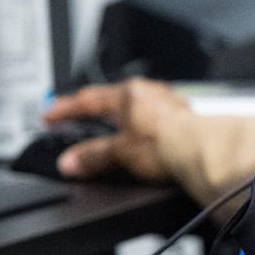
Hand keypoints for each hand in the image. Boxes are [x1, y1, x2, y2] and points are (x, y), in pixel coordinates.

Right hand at [44, 77, 188, 181]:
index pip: (88, 99)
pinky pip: (151, 116)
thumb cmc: (167, 143)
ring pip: (133, 106)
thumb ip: (93, 156)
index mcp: (128, 93)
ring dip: (116, 115)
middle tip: (74, 116)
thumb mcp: (120, 151)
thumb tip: (70, 162)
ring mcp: (166, 102)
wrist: (203, 150)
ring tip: (106, 126)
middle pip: (111, 99)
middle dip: (90, 108)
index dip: (65, 109)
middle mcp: (148, 92)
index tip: (50, 115)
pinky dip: (139, 124)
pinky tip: (140, 135)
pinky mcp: (181, 117)